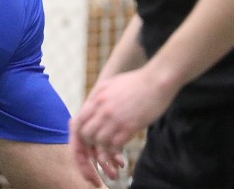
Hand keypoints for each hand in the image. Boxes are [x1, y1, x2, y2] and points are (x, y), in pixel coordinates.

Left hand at [69, 68, 174, 183]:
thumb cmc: (135, 82)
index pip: (76, 123)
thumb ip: (97, 98)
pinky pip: (116, 145)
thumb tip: (89, 110)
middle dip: (90, 145)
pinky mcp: (130, 125)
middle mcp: (102, 109)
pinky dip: (115, 151)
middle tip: (98, 150)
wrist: (157, 80)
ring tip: (110, 152)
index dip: (77, 136)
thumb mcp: (109, 85)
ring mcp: (115, 118)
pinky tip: (120, 151)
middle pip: (85, 135)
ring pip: (99, 142)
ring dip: (103, 150)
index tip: (83, 144)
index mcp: (95, 99)